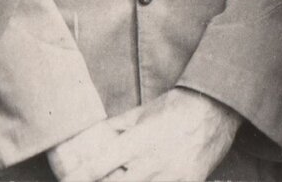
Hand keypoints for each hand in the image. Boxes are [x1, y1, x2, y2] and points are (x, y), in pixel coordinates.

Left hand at [44, 88, 242, 181]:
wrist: (214, 110)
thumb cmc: (174, 107)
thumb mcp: (141, 113)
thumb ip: (117, 127)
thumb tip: (95, 134)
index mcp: (136, 141)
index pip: (100, 165)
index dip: (81, 176)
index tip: (68, 180)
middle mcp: (152, 162)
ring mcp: (172, 177)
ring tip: (118, 179)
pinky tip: (145, 181)